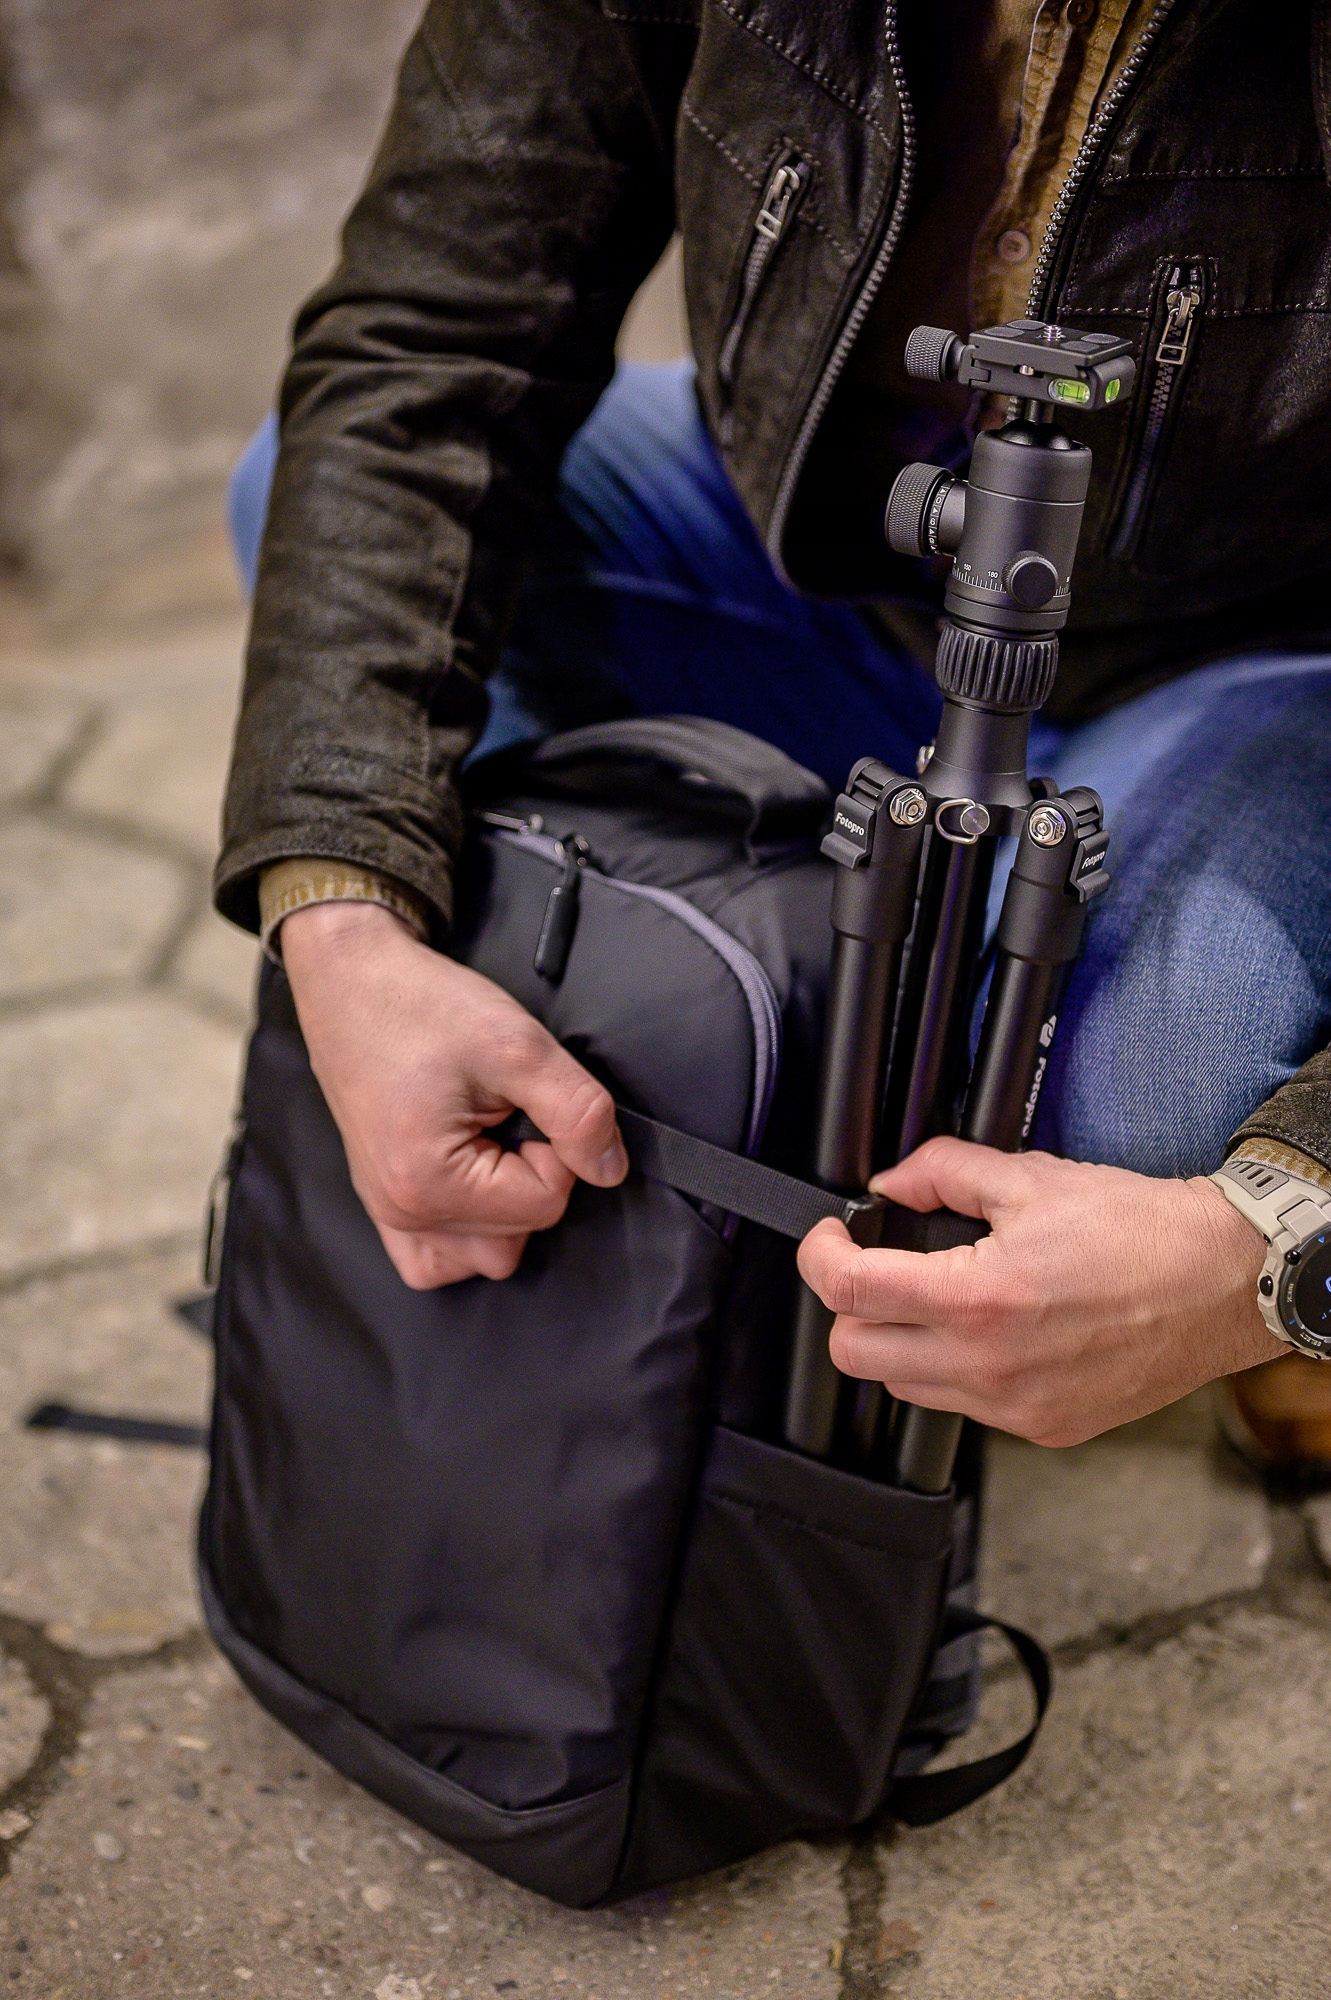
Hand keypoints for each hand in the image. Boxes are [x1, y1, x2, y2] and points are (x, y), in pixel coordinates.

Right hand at [280, 902, 626, 1288]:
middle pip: (516, 1239)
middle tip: (507, 1116)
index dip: (559, 1151)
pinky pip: (436, 1260)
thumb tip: (610, 1170)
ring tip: (490, 1143)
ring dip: (506, 1210)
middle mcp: (400, 1211)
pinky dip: (467, 1235)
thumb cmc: (421, 1005)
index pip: (544, 1205)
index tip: (527, 1102)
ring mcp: (386, 1213)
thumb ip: (578, 1112)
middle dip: (532, 1179)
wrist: (352, 980)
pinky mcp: (382, 1203)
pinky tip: (474, 1183)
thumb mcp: (519, 1045)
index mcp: (427, 1182)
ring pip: (483, 1258)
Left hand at [796, 1139, 1282, 1446]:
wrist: (1220, 1282)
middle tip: (875, 1269)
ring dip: (900, 1342)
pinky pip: (963, 1407)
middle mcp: (989, 1366)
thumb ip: (942, 1173)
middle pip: (854, 1354)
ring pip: (902, 1388)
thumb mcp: (1030, 1177)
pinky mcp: (1043, 1427)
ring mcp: (1015, 1407)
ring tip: (939, 1299)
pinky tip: (990, 1333)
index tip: (827, 1239)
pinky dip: (955, 1370)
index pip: (849, 1293)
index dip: (819, 1257)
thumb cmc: (1139, 1230)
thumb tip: (890, 1185)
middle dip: (850, 1306)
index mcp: (979, 1299)